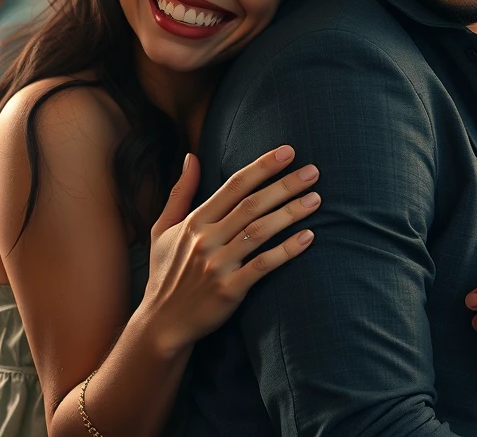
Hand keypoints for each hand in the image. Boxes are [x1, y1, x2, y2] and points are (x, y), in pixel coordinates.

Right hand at [141, 146, 319, 353]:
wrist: (161, 324)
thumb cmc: (165, 274)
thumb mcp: (162, 229)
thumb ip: (180, 192)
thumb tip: (191, 157)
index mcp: (194, 222)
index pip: (233, 186)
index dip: (262, 167)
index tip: (287, 152)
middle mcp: (206, 240)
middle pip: (252, 205)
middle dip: (285, 185)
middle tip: (313, 171)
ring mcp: (218, 265)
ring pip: (260, 231)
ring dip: (290, 213)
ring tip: (315, 199)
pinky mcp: (230, 290)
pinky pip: (263, 265)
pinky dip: (287, 250)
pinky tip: (308, 238)